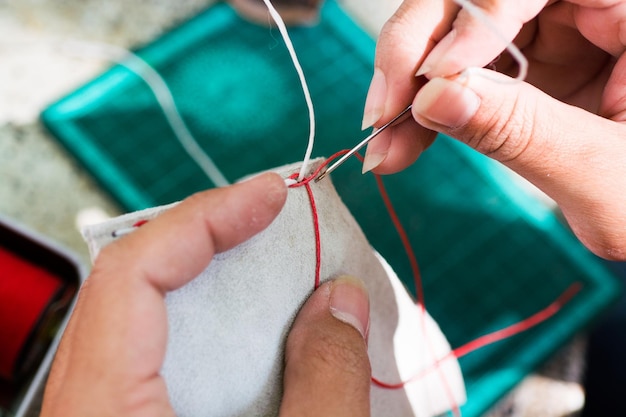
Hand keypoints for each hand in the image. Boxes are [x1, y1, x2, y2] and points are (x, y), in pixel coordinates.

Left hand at [40, 173, 370, 416]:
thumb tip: (340, 300)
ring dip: (211, 283)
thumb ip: (324, 383)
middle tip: (269, 214)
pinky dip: (207, 329)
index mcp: (107, 412)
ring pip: (142, 323)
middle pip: (132, 287)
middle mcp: (86, 409)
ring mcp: (102, 416)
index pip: (131, 274)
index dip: (204, 216)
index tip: (268, 193)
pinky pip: (152, 359)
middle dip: (209, 238)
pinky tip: (251, 331)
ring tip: (267, 262)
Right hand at [362, 0, 625, 259]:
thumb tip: (436, 97)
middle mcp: (589, 8)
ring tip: (385, 141)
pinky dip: (425, 105)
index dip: (477, 21)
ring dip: (410, 86)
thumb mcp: (608, 177)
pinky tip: (402, 139)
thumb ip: (525, 132)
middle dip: (421, 51)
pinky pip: (459, 70)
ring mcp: (553, 34)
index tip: (434, 82)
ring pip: (456, 32)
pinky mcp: (526, 67)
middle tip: (386, 109)